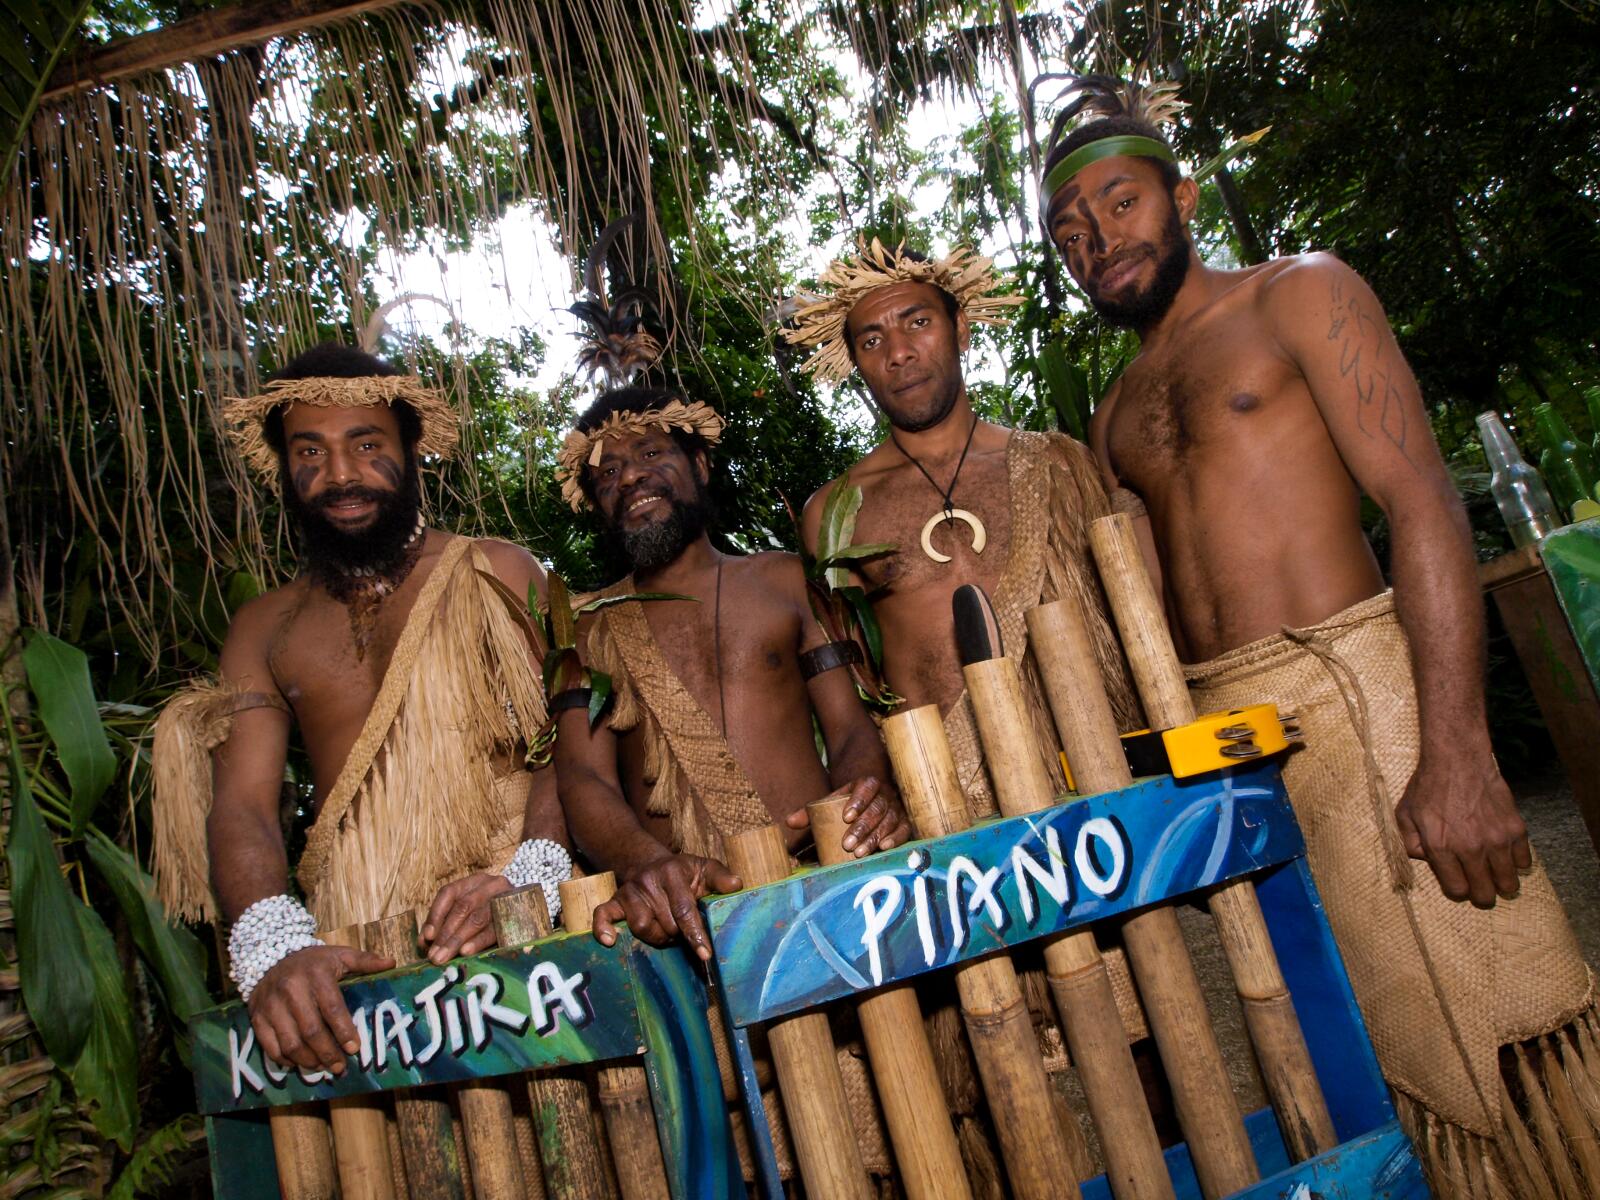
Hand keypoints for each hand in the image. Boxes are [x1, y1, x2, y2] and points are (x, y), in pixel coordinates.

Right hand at [249, 944, 393, 1074]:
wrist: (270, 956)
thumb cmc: (312, 962)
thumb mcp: (339, 955)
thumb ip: (364, 960)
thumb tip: (390, 963)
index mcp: (316, 975)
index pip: (332, 1008)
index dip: (344, 1031)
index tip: (354, 1049)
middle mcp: (291, 990)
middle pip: (311, 1030)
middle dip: (328, 1053)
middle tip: (340, 1066)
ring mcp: (271, 1005)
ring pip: (290, 1043)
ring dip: (308, 1060)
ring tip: (322, 1067)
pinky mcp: (257, 1017)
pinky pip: (270, 1046)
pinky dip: (285, 1060)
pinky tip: (300, 1062)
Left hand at [422, 872, 512, 963]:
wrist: (528, 916)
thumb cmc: (490, 917)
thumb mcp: (466, 915)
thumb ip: (445, 925)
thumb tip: (425, 942)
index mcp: (475, 881)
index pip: (449, 892)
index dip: (436, 914)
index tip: (427, 937)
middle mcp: (491, 885)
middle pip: (463, 907)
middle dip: (445, 934)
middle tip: (433, 956)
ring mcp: (506, 899)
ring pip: (477, 918)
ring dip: (457, 940)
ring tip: (443, 957)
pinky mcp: (516, 916)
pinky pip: (494, 930)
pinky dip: (478, 941)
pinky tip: (465, 952)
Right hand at [592, 853, 741, 959]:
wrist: (650, 863)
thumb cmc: (682, 872)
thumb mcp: (704, 868)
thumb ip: (720, 877)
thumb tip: (736, 885)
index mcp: (673, 872)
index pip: (684, 909)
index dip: (695, 934)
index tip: (705, 954)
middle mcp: (649, 880)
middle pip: (665, 924)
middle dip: (677, 934)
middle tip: (683, 932)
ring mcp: (630, 891)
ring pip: (641, 927)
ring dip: (656, 937)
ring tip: (665, 931)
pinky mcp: (615, 900)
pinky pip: (603, 915)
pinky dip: (604, 929)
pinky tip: (610, 941)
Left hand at [785, 776, 910, 858]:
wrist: (873, 796)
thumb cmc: (847, 803)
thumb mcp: (831, 801)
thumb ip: (811, 811)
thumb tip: (789, 822)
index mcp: (867, 783)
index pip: (866, 787)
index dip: (858, 800)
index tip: (845, 816)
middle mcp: (885, 794)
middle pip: (876, 809)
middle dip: (862, 828)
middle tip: (848, 844)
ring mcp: (896, 808)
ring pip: (889, 821)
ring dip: (875, 837)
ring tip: (860, 852)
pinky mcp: (904, 822)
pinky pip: (904, 829)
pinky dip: (896, 838)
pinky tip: (885, 847)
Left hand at [1394, 753, 1530, 906]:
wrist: (1457, 759)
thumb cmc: (1428, 786)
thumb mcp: (1404, 814)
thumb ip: (1409, 844)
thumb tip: (1423, 861)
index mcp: (1441, 847)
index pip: (1457, 890)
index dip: (1457, 890)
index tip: (1458, 883)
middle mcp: (1471, 848)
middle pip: (1485, 894)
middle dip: (1481, 896)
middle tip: (1480, 888)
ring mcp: (1497, 839)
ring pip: (1509, 883)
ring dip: (1502, 883)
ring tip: (1495, 876)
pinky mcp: (1516, 828)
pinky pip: (1525, 861)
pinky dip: (1516, 862)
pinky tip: (1505, 854)